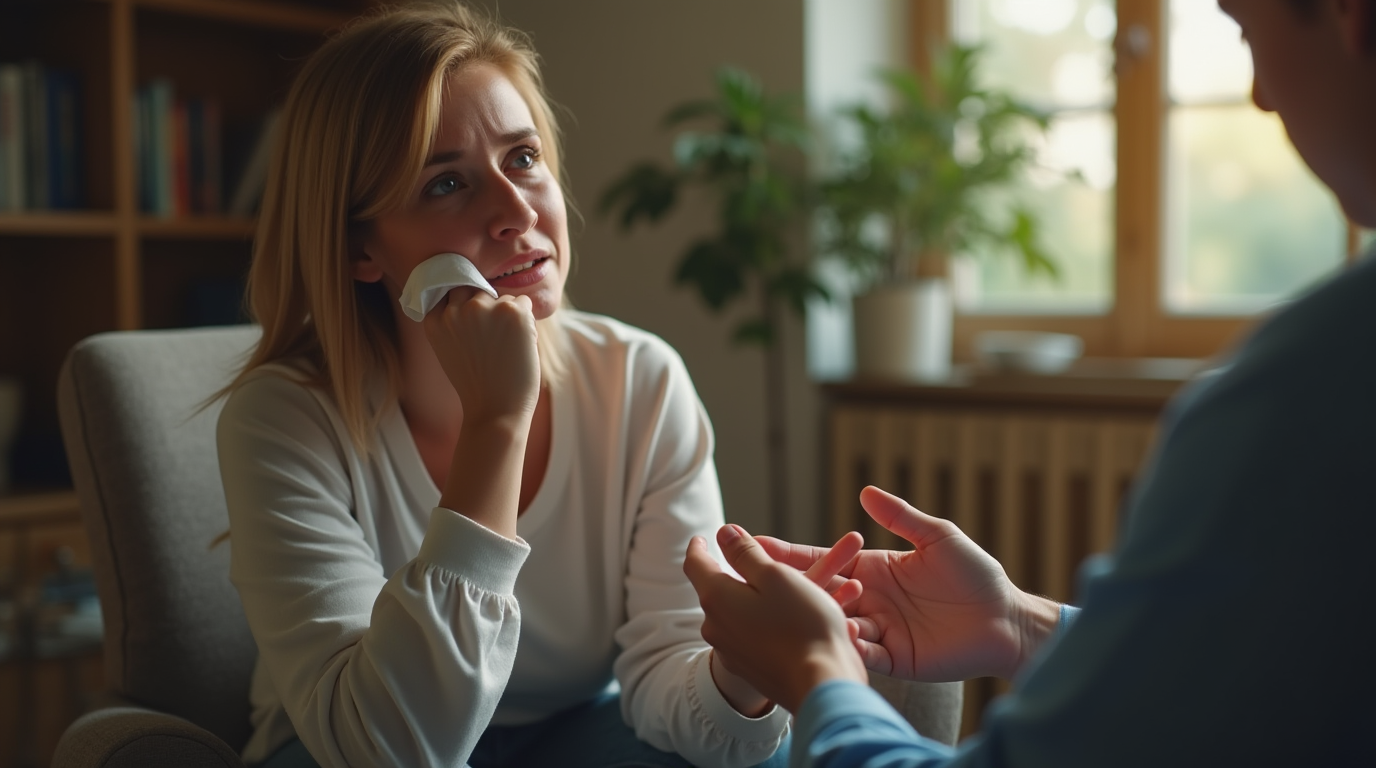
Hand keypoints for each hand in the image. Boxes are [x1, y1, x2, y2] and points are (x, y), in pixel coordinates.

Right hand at [422, 287, 539, 426]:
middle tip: (494, 339)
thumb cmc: (477, 385)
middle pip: (476, 289)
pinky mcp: (512, 312)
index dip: (465, 301)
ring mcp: (483, 309)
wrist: (496, 411)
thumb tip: (473, 294)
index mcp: (436, 320)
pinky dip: (527, 321)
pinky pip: (523, 302)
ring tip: (506, 346)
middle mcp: (456, 311)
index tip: (473, 318)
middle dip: (487, 306)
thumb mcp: (451, 348)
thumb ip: (454, 321)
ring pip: (501, 297)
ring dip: (508, 315)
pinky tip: (520, 345)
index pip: (450, 289)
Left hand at [684, 524, 867, 712]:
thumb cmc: (803, 625)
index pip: (695, 564)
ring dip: (755, 598)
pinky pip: (753, 635)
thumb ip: (746, 553)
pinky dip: (766, 621)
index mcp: (716, 597)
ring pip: (737, 613)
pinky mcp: (750, 669)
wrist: (821, 686)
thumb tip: (724, 533)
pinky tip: (792, 620)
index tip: (702, 539)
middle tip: (753, 560)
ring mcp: (731, 651)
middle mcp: (715, 627)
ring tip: (784, 589)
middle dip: (734, 572)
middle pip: (717, 590)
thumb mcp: (776, 576)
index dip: (699, 546)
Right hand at [759, 486, 1059, 681]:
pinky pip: (863, 653)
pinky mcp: (894, 658)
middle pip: (821, 594)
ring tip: (801, 608)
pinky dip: (848, 645)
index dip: (791, 553)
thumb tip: (865, 491)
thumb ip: (902, 517)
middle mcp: (871, 600)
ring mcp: (880, 631)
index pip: (825, 559)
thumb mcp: (938, 537)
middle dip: (790, 587)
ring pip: (835, 625)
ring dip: (819, 617)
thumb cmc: (976, 575)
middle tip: (757, 581)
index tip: (756, 544)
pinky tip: (840, 634)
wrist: (1006, 620)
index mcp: (875, 569)